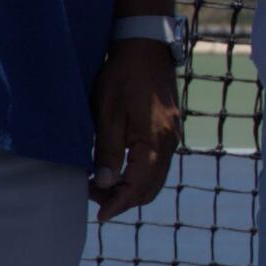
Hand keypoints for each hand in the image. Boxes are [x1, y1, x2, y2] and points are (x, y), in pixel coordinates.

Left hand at [88, 39, 183, 219]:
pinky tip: (118, 170)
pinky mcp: (168, 131)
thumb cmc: (123, 76)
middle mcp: (169, 143)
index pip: (139, 185)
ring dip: (131, 188)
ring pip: (155, 178)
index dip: (118, 204)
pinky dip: (138, 176)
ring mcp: (172, 137)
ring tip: (102, 186)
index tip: (100, 217)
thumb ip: (107, 150)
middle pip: (151, 188)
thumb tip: (105, 184)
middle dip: (123, 199)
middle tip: (94, 198)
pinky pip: (157, 165)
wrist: (146, 48)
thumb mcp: (108, 113)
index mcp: (155, 140)